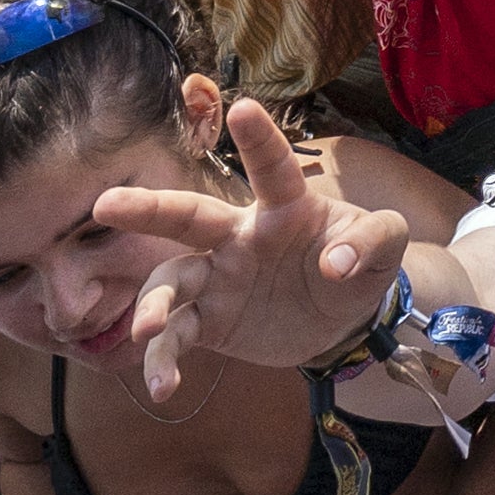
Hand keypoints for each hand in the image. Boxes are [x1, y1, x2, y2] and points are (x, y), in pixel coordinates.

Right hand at [96, 95, 412, 404]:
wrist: (339, 319)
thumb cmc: (358, 264)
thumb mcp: (386, 248)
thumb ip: (374, 241)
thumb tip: (337, 264)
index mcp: (284, 207)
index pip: (272, 169)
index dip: (259, 140)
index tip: (242, 106)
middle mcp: (239, 236)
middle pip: (189, 217)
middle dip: (149, 210)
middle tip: (107, 204)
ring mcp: (218, 278)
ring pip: (172, 281)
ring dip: (153, 304)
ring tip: (145, 329)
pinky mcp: (210, 321)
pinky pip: (177, 337)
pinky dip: (164, 360)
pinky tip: (163, 387)